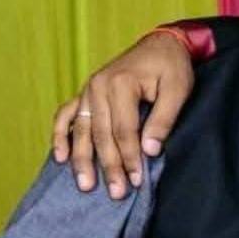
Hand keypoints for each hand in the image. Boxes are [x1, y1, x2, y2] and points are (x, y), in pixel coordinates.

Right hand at [52, 32, 193, 197]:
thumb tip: (149, 150)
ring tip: (85, 185)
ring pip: (82, 130)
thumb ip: (163, 119)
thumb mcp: (178, 90)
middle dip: (108, 166)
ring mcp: (88, 90)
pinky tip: (60, 157)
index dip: (130, 158)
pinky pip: (66, 115)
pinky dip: (60, 135)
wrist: (161, 44)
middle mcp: (98, 86)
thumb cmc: (171, 67)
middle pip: (101, 134)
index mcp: (121, 83)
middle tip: (116, 193)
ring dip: (82, 159)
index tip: (137, 181)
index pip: (124, 131)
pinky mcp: (86, 93)